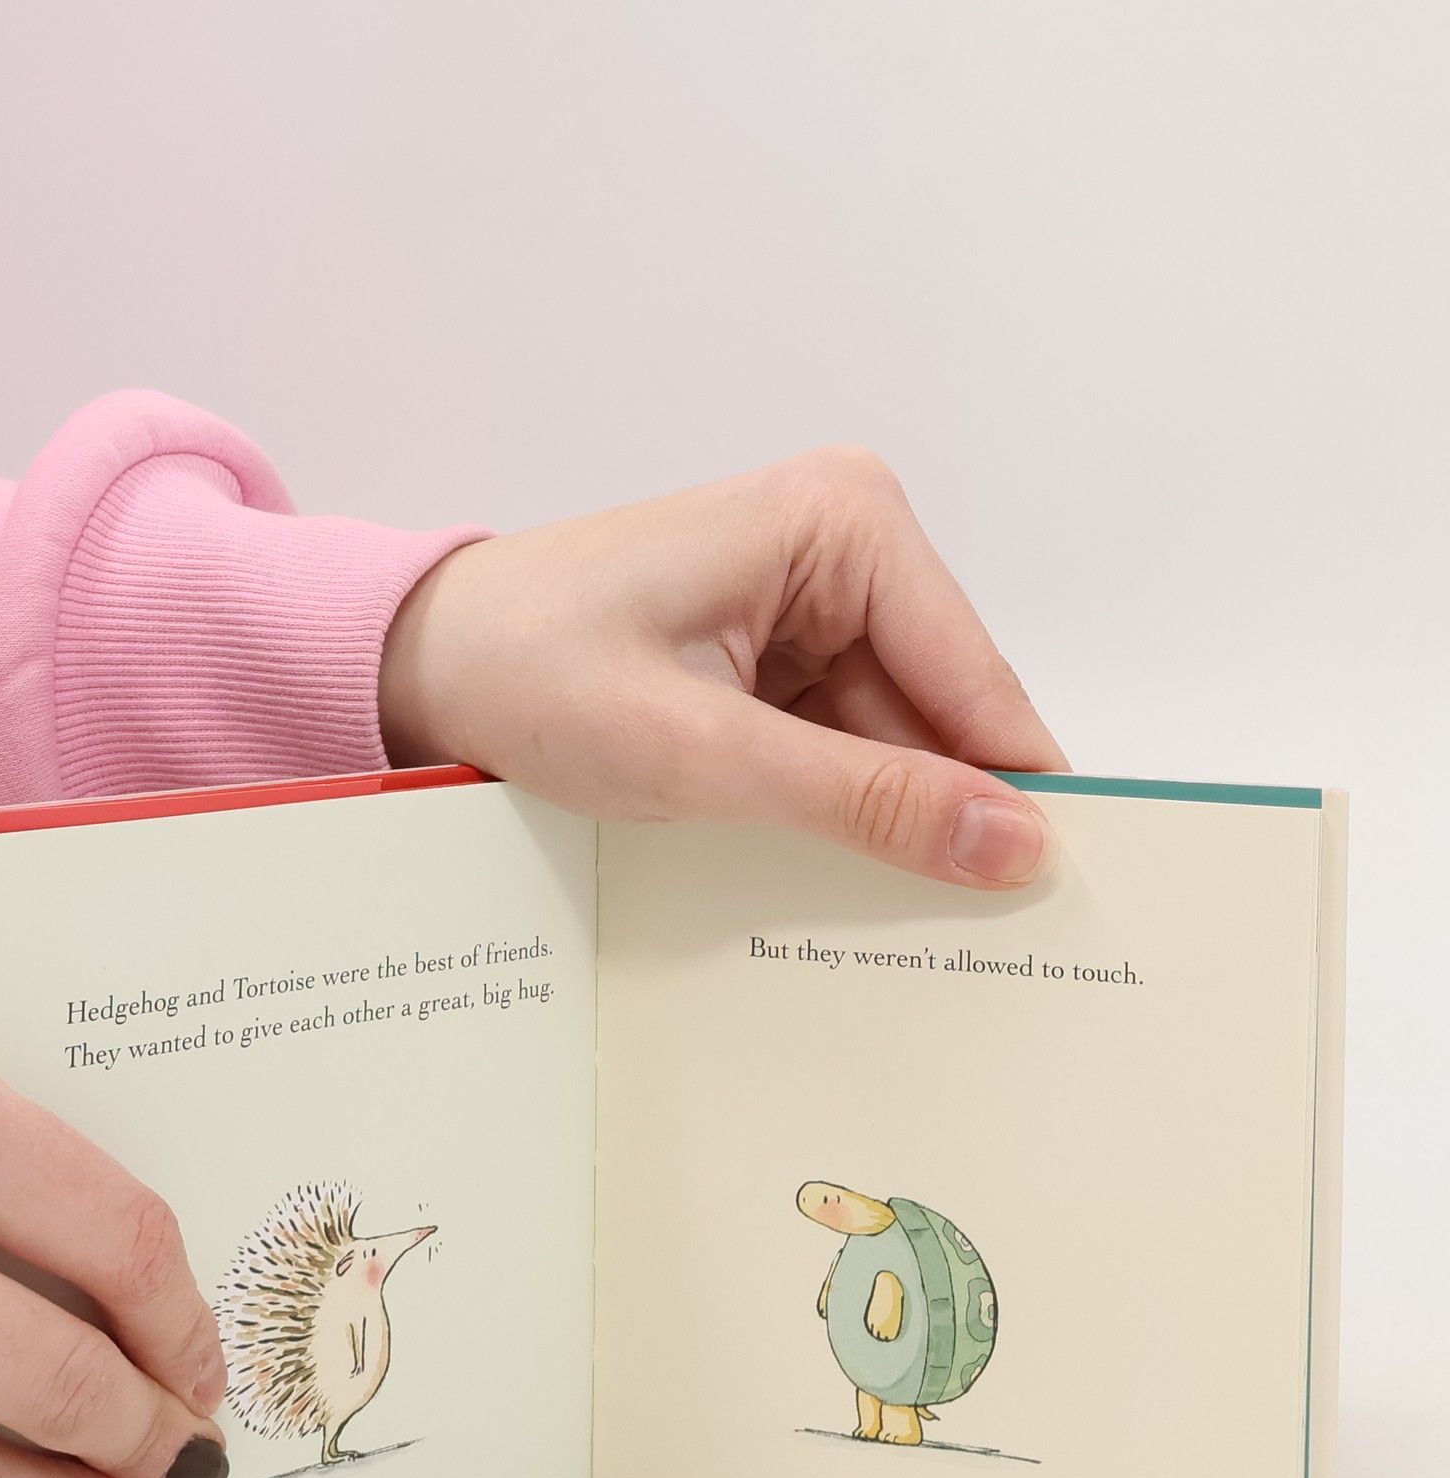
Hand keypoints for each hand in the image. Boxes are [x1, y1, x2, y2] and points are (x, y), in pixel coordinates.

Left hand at [380, 447, 1067, 887]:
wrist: (422, 663)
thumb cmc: (529, 672)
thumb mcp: (702, 752)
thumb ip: (861, 799)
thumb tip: (1015, 843)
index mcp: (845, 522)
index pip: (976, 680)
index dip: (1015, 797)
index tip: (1061, 908)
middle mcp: (846, 544)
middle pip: (943, 715)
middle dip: (939, 818)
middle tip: (964, 950)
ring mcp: (812, 601)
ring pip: (895, 743)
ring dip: (878, 824)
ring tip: (871, 920)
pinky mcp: (776, 653)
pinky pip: (840, 746)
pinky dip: (829, 810)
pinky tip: (811, 870)